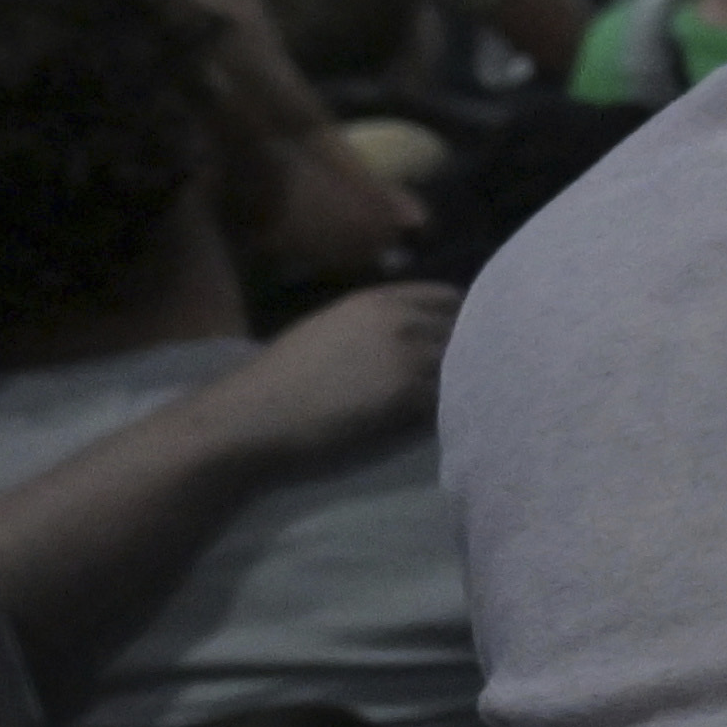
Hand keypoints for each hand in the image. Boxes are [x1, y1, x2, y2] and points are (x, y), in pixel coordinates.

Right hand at [216, 280, 456, 464]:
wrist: (249, 421)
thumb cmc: (280, 384)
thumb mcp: (330, 333)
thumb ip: (378, 329)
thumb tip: (419, 341)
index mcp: (379, 301)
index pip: (452, 299)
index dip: (465, 322)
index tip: (466, 347)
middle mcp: (401, 319)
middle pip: (469, 331)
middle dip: (475, 354)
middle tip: (477, 381)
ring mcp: (409, 355)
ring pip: (469, 366)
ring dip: (471, 385)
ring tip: (468, 407)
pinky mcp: (410, 394)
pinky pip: (455, 401)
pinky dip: (459, 413)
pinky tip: (452, 428)